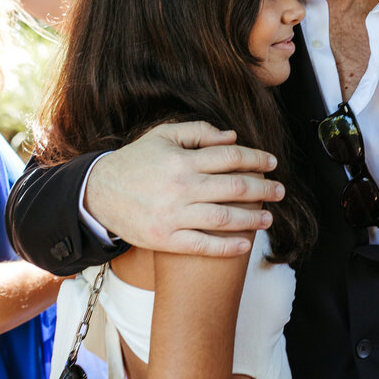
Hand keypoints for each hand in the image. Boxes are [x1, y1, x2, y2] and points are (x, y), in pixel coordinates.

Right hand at [84, 121, 282, 256]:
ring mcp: (174, 216)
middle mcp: (181, 188)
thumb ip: (198, 132)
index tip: (272, 163)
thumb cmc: (135, 162)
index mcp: (182, 160)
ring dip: (252, 219)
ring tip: (269, 218)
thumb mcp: (162, 136)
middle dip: (263, 189)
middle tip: (280, 191)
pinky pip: (203, 245)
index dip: (256, 159)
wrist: (98, 194)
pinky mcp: (166, 240)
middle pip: (234, 187)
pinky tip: (246, 245)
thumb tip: (232, 138)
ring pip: (224, 218)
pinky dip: (227, 246)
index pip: (230, 157)